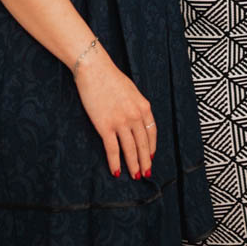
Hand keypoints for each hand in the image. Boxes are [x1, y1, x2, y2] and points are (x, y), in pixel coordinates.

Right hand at [69, 44, 156, 178]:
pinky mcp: (105, 126)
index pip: (151, 131)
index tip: (151, 156)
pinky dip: (115, 161)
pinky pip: (112, 148)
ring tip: (135, 175)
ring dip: (133, 164)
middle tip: (146, 173)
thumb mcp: (131, 90)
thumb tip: (136, 119)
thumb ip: (136, 106)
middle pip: (143, 143)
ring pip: (130, 149)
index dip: (152, 146)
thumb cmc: (110, 78)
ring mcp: (121, 122)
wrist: (94, 69)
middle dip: (145, 160)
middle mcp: (135, 116)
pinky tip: (116, 171)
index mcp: (144, 106)